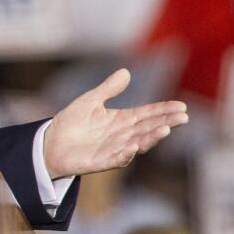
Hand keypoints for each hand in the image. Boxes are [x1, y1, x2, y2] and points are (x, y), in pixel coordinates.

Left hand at [43, 69, 186, 179]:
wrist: (50, 144)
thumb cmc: (71, 123)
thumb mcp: (90, 101)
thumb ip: (108, 89)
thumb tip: (126, 71)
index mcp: (121, 120)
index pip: (147, 114)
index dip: (164, 110)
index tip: (181, 106)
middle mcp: (122, 135)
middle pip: (148, 128)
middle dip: (165, 122)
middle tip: (182, 117)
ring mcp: (114, 149)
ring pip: (138, 143)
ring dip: (151, 138)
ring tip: (165, 129)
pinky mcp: (101, 162)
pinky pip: (116, 159)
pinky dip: (125, 154)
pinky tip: (133, 148)